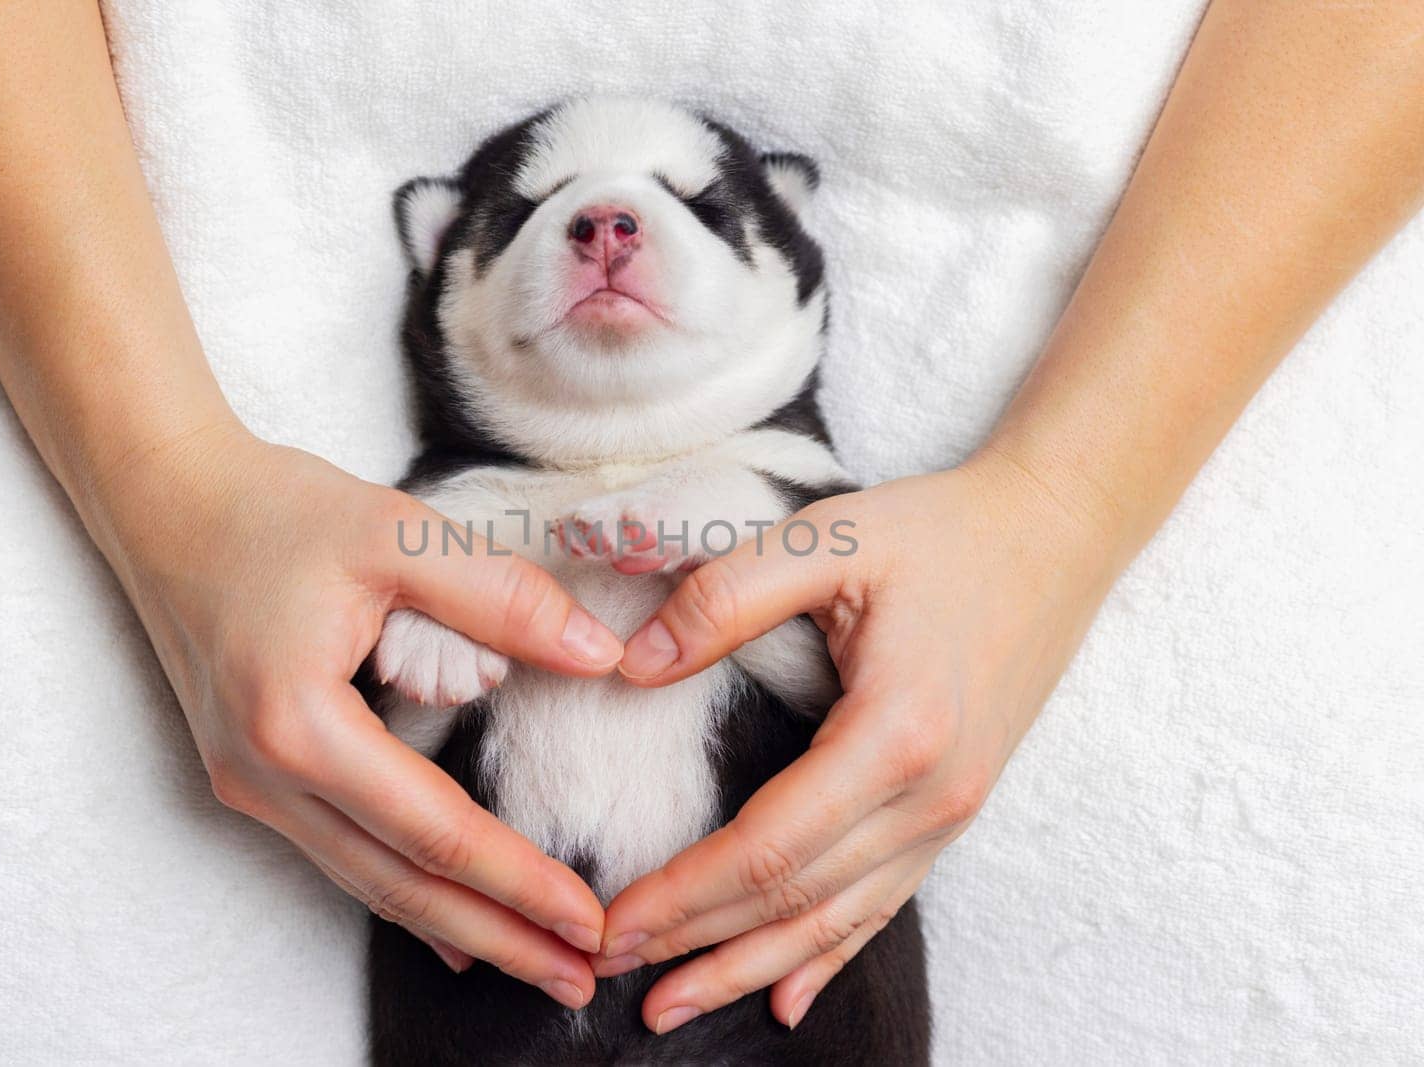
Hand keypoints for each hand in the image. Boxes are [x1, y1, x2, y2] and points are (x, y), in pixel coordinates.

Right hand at [91, 423, 622, 1009]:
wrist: (163, 498)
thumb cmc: (272, 509)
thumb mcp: (396, 536)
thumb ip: (501, 598)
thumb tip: (599, 653)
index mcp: (299, 724)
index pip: (434, 831)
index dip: (519, 882)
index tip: (591, 922)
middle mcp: (265, 775)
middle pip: (401, 885)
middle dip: (499, 938)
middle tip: (581, 979)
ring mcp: (250, 783)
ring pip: (369, 882)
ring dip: (457, 928)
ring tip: (536, 965)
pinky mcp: (252, 773)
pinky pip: (339, 854)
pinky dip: (403, 894)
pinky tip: (450, 930)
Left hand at [598, 455, 1117, 1031]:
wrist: (1055, 533)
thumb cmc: (941, 532)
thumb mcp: (828, 537)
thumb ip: (726, 597)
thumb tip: (634, 665)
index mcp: (895, 733)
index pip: (766, 845)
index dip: (682, 893)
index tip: (610, 922)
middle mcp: (931, 794)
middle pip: (794, 899)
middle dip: (696, 944)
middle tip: (611, 973)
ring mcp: (951, 812)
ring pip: (835, 919)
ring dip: (749, 968)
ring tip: (673, 1006)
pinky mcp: (956, 810)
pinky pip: (884, 904)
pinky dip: (828, 957)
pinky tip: (786, 1000)